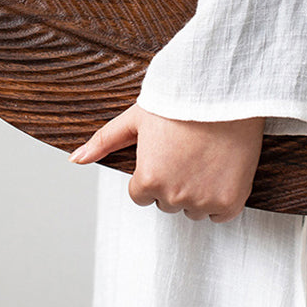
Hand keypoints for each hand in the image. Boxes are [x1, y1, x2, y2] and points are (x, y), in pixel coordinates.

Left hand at [68, 103, 263, 221]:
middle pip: (168, 203)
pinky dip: (222, 198)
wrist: (224, 93)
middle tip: (187, 152)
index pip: (142, 195)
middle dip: (174, 183)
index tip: (167, 152)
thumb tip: (76, 159)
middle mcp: (173, 195)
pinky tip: (221, 170)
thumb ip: (104, 141)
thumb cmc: (179, 102)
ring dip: (198, 192)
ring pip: (194, 210)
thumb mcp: (136, 118)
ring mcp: (204, 200)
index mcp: (148, 179)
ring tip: (205, 158)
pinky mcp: (231, 201)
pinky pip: (220, 214)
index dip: (153, 172)